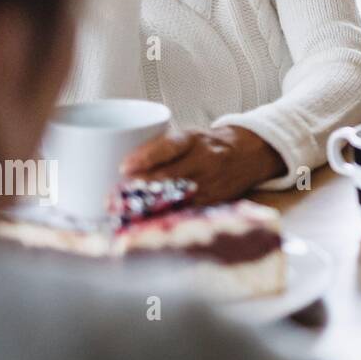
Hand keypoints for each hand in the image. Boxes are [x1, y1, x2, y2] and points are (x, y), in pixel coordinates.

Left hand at [120, 126, 286, 205]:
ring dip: (149, 207)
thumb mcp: (188, 136)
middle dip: (139, 189)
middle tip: (111, 199)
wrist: (249, 153)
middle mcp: (204, 160)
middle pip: (169, 177)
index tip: (123, 167)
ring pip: (177, 197)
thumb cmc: (207, 143)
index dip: (146, 156)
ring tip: (124, 214)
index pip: (169, 146)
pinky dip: (167, 217)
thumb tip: (119, 166)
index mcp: (194, 139)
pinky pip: (188, 210)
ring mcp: (210, 183)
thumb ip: (160, 149)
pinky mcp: (214, 201)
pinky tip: (150, 223)